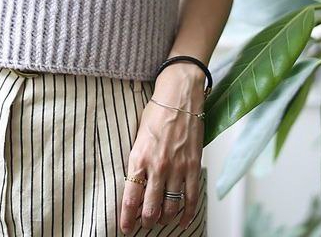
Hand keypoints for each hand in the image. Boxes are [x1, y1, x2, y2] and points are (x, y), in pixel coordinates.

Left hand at [120, 63, 205, 234]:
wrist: (179, 96)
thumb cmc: (156, 112)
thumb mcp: (138, 136)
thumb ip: (137, 160)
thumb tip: (135, 183)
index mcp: (139, 157)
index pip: (130, 198)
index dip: (127, 218)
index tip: (126, 228)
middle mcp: (157, 166)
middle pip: (151, 209)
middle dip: (147, 221)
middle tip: (145, 223)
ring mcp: (177, 168)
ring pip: (171, 207)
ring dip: (165, 218)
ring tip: (161, 219)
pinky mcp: (193, 165)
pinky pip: (191, 198)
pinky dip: (188, 213)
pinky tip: (183, 219)